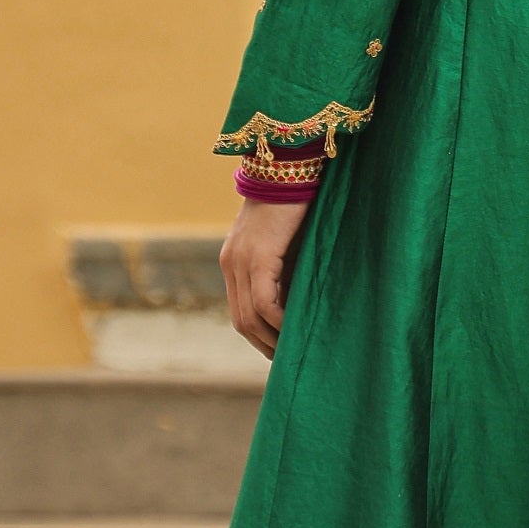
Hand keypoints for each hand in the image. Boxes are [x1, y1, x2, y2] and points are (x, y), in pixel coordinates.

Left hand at [221, 200, 310, 358]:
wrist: (290, 167)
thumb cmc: (295, 203)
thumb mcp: (286, 245)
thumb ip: (285, 273)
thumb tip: (297, 307)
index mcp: (234, 262)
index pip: (239, 311)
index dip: (258, 335)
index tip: (279, 349)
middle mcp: (231, 264)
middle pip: (240, 320)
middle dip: (263, 344)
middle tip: (287, 360)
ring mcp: (241, 260)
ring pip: (249, 316)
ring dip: (271, 338)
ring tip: (292, 350)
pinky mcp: (258, 256)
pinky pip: (263, 301)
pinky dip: (277, 320)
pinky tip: (293, 327)